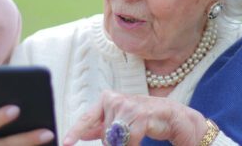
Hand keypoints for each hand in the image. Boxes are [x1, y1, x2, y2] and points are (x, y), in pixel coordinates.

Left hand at [62, 91, 208, 145]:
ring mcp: (128, 105)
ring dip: (126, 144)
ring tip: (138, 135)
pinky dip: (133, 145)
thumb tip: (82, 134)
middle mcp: (116, 100)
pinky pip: (128, 140)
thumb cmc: (148, 119)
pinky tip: (141, 138)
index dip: (76, 131)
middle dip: (115, 144)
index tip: (66, 143)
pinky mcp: (141, 114)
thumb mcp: (122, 123)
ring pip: (115, 139)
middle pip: (104, 135)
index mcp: (109, 100)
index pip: (88, 117)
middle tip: (130, 137)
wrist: (176, 118)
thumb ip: (102, 127)